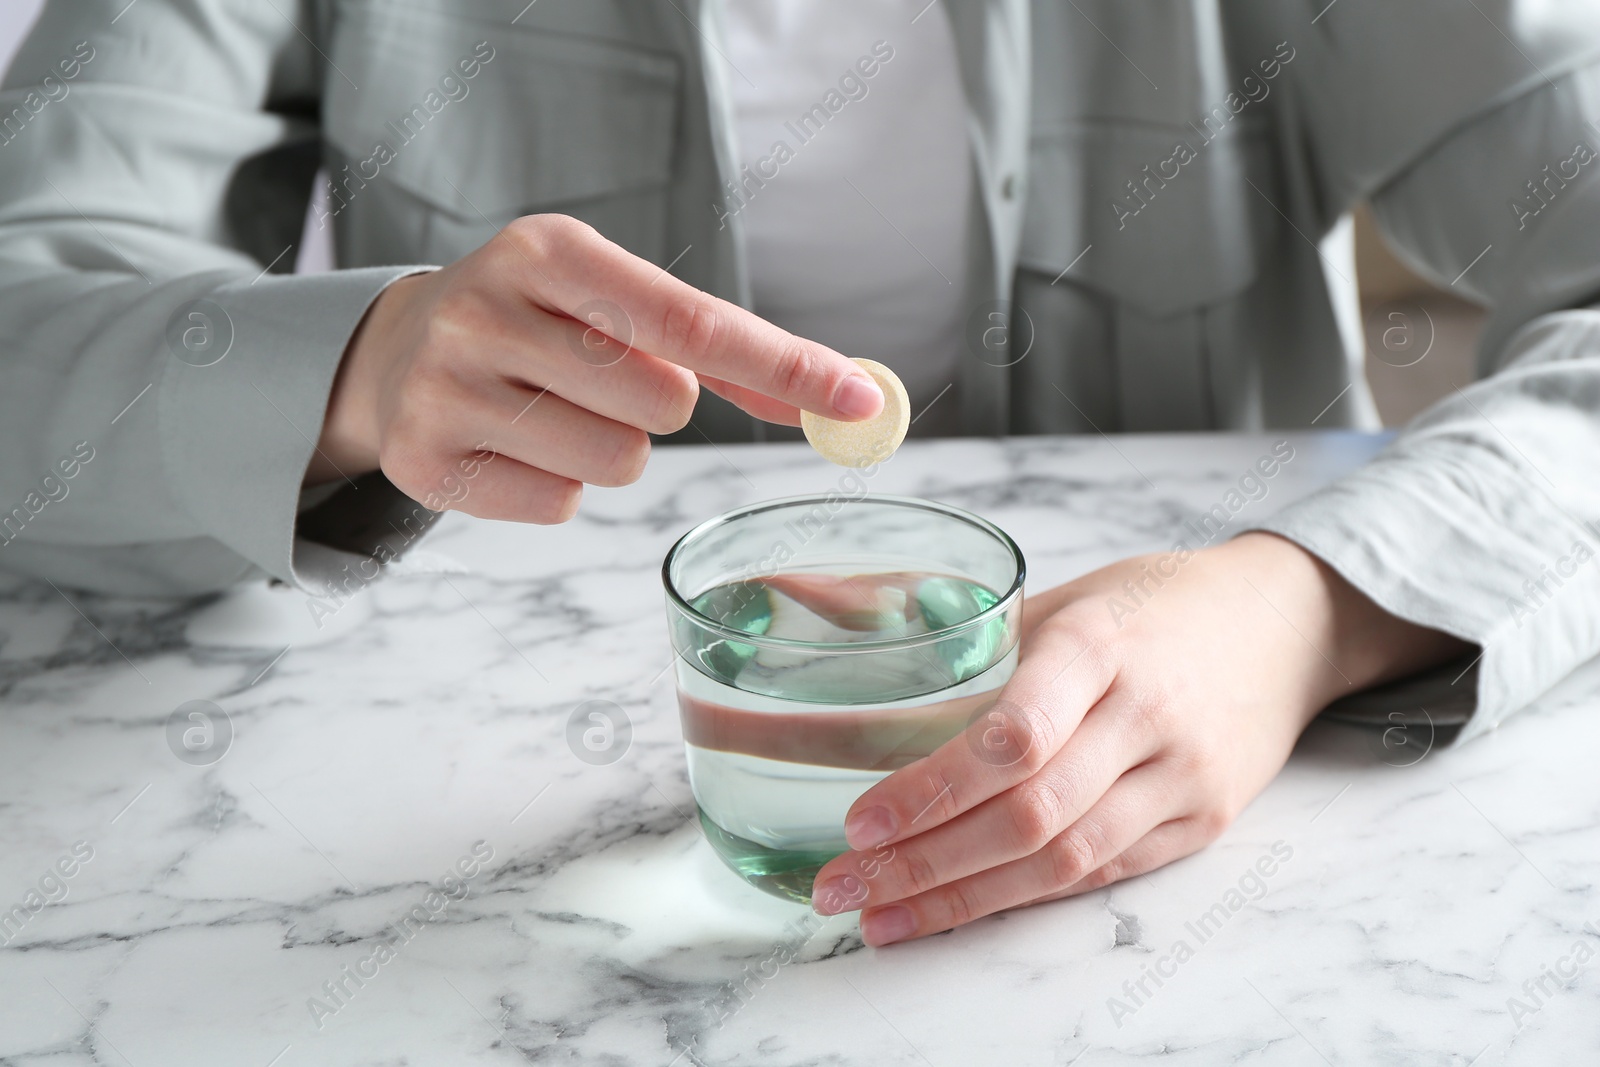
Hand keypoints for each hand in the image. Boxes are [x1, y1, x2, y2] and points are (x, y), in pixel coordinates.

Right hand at [307, 214, 883, 513]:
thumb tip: (841, 396)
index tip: (858, 399)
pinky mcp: (427, 465)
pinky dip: (558, 489)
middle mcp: (487, 310)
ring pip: (617, 464)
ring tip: (552, 411)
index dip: (783, 365)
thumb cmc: (539, 323)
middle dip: (656, 405)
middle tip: (599, 381)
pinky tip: (513, 448)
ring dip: (610, 450)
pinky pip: (561, 508)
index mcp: (548, 252)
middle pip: (663, 404)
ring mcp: (447, 389)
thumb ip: (721, 347)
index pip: (693, 321)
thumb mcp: (613, 302)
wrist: (397, 352)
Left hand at [810, 532, 1469, 944]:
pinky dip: (1020, 898)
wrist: (1289, 623)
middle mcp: (1146, 713)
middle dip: (924, 861)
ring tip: (877, 915)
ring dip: (960, 899)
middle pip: (1029, 812)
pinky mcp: (1200, 822)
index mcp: (1100, 641)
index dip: (934, 785)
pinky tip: (954, 911)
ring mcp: (1181, 777)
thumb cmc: (1152, 604)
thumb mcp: (1065, 597)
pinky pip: (1100, 874)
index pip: (1016, 729)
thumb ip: (960, 629)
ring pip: (1062, 859)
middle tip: (838, 885)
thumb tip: (809, 603)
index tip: (860, 819)